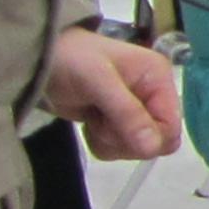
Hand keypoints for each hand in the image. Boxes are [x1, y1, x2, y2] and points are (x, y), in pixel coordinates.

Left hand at [43, 26, 180, 162]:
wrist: (38, 60)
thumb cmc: (71, 60)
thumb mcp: (99, 82)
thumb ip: (127, 113)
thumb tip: (153, 147)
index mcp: (158, 78)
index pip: (170, 125)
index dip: (148, 136)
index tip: (119, 128)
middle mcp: (153, 95)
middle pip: (156, 140)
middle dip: (125, 138)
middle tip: (101, 120)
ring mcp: (135, 110)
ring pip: (137, 147)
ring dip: (110, 140)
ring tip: (93, 117)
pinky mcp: (117, 122)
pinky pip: (120, 148)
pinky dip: (101, 142)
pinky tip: (90, 124)